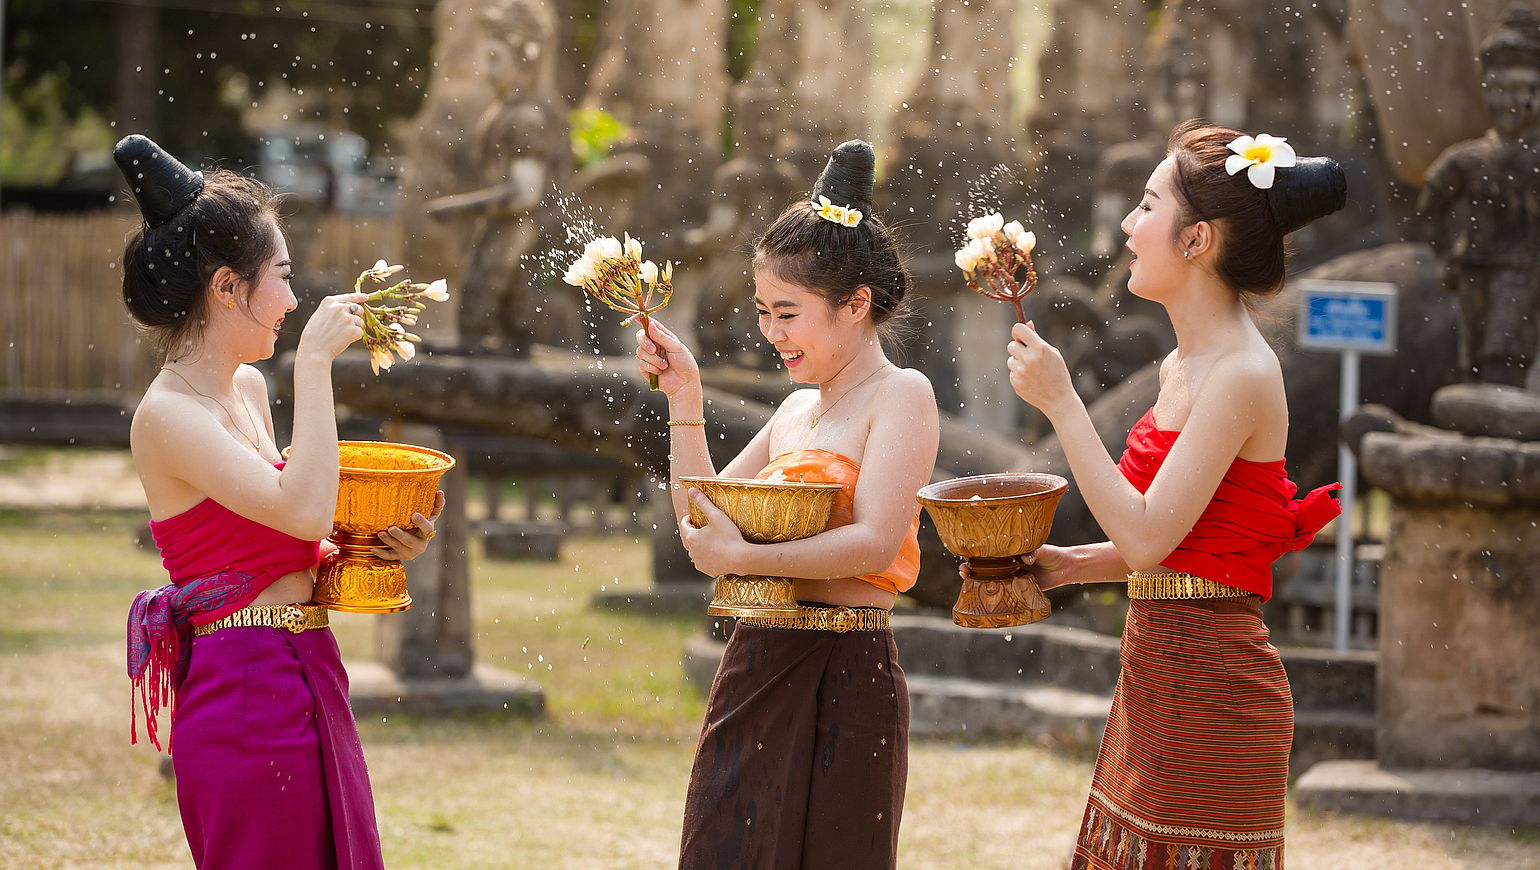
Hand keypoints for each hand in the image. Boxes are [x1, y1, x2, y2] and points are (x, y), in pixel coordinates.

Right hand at [297, 292, 367, 360]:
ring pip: (360, 321)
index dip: (359, 297)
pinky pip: (360, 332)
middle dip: (356, 316)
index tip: (366, 297)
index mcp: (329, 302)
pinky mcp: (353, 330)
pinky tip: (343, 340)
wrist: (314, 350)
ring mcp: (347, 318)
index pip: (348, 297)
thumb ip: (333, 309)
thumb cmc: (315, 335)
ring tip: (341, 335)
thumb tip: (349, 306)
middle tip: (347, 326)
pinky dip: (355, 337)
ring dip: (354, 328)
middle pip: (358, 308)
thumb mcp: (319, 315)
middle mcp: (339, 307)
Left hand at [372, 491, 445, 560]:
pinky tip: (372, 549)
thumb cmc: (422, 525)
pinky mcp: (400, 557)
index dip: (421, 522)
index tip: (414, 515)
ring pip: (398, 547)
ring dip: (388, 541)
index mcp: (427, 533)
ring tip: (380, 533)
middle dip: (400, 535)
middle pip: (410, 541)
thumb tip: (440, 492)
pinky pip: (390, 557)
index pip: (426, 528)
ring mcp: (409, 552)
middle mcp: (420, 545)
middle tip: (391, 528)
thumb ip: (436, 505)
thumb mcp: (430, 516)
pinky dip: (381, 553)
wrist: (417, 543)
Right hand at [635, 318, 701, 399]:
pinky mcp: (645, 368)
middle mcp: (654, 345)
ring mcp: (649, 357)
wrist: (684, 383)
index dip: (643, 320)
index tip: (638, 316)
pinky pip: (641, 364)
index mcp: (663, 337)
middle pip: (640, 337)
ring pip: (640, 351)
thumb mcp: (675, 347)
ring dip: (653, 359)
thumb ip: (662, 336)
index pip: (651, 326)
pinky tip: (660, 372)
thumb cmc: (684, 363)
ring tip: (664, 366)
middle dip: (645, 343)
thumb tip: (650, 325)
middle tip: (654, 350)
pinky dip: (651, 367)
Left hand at [678, 488, 746, 576]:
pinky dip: (706, 556)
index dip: (688, 519)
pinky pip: (703, 561)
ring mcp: (699, 562)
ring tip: (709, 540)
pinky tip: (714, 552)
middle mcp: (692, 551)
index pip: (684, 526)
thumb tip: (691, 490)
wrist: (741, 558)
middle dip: (693, 532)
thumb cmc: (729, 537)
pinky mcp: (707, 570)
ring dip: (699, 545)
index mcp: (692, 537)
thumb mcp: (716, 516)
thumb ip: (703, 502)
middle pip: (688, 539)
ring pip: (695, 551)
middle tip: (701, 527)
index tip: (693, 517)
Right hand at [958, 543, 1074, 591]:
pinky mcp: (1019, 590)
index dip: (975, 553)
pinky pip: (1005, 593)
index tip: (966, 555)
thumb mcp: (1040, 549)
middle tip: (964, 570)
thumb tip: (1025, 559)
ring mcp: (1011, 577)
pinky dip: (995, 595)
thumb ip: (1032, 551)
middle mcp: (1007, 565)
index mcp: (1009, 552)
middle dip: (970, 568)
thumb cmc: (1051, 554)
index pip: (988, 552)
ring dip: (978, 582)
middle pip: (984, 567)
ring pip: (991, 580)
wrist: (1065, 568)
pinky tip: (987, 596)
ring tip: (969, 580)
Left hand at [1006, 320, 1075, 414]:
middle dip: (1018, 348)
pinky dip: (1019, 374)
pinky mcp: (1015, 382)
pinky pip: (1012, 372)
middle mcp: (1028, 359)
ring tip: (1033, 371)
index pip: (1018, 330)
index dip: (1018, 331)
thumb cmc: (1057, 373)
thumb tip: (1027, 323)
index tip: (1020, 335)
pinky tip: (1031, 380)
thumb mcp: (1052, 353)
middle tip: (1028, 355)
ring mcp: (1020, 372)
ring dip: (1018, 363)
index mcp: (1039, 348)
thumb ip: (1037, 339)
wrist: (1058, 399)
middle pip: (1011, 345)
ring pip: (1011, 360)